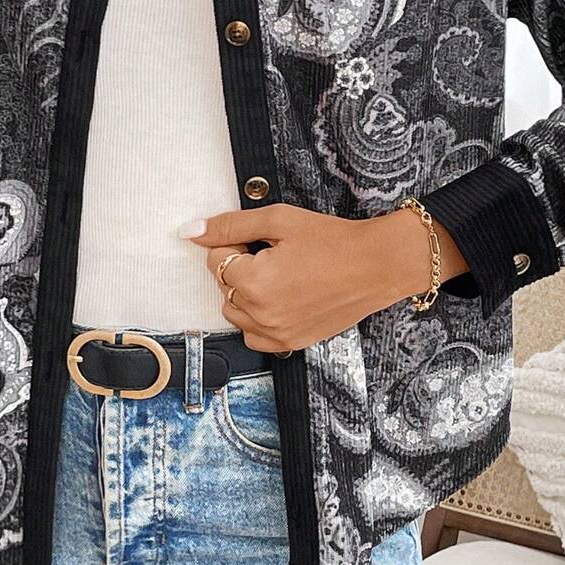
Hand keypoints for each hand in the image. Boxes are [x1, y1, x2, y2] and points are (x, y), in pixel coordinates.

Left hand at [181, 203, 466, 351]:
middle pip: (223, 286)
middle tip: (275, 255)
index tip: (265, 240)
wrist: (376, 266)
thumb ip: (229, 226)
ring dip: (246, 293)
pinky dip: (258, 318)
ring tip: (280, 276)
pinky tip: (281, 299)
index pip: (215, 259)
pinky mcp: (291, 344)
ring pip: (234, 311)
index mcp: (254, 282)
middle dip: (240, 267)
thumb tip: (188, 232)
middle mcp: (261, 315)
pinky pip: (253, 335)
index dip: (236, 244)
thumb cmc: (331, 239)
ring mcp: (276, 334)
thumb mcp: (278, 220)